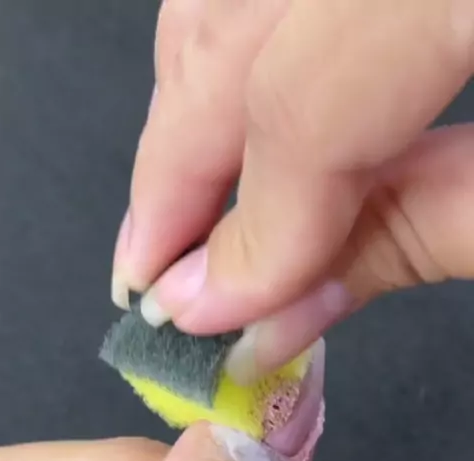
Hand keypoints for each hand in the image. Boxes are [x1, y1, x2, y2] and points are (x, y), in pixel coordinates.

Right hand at [112, 0, 473, 379]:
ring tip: (181, 224)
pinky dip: (235, 64)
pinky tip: (237, 139)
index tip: (213, 314)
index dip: (250, 229)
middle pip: (229, 32)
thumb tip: (275, 314)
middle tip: (154, 281)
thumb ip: (417, 239)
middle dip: (176, 173)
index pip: (303, 104)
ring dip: (191, 118)